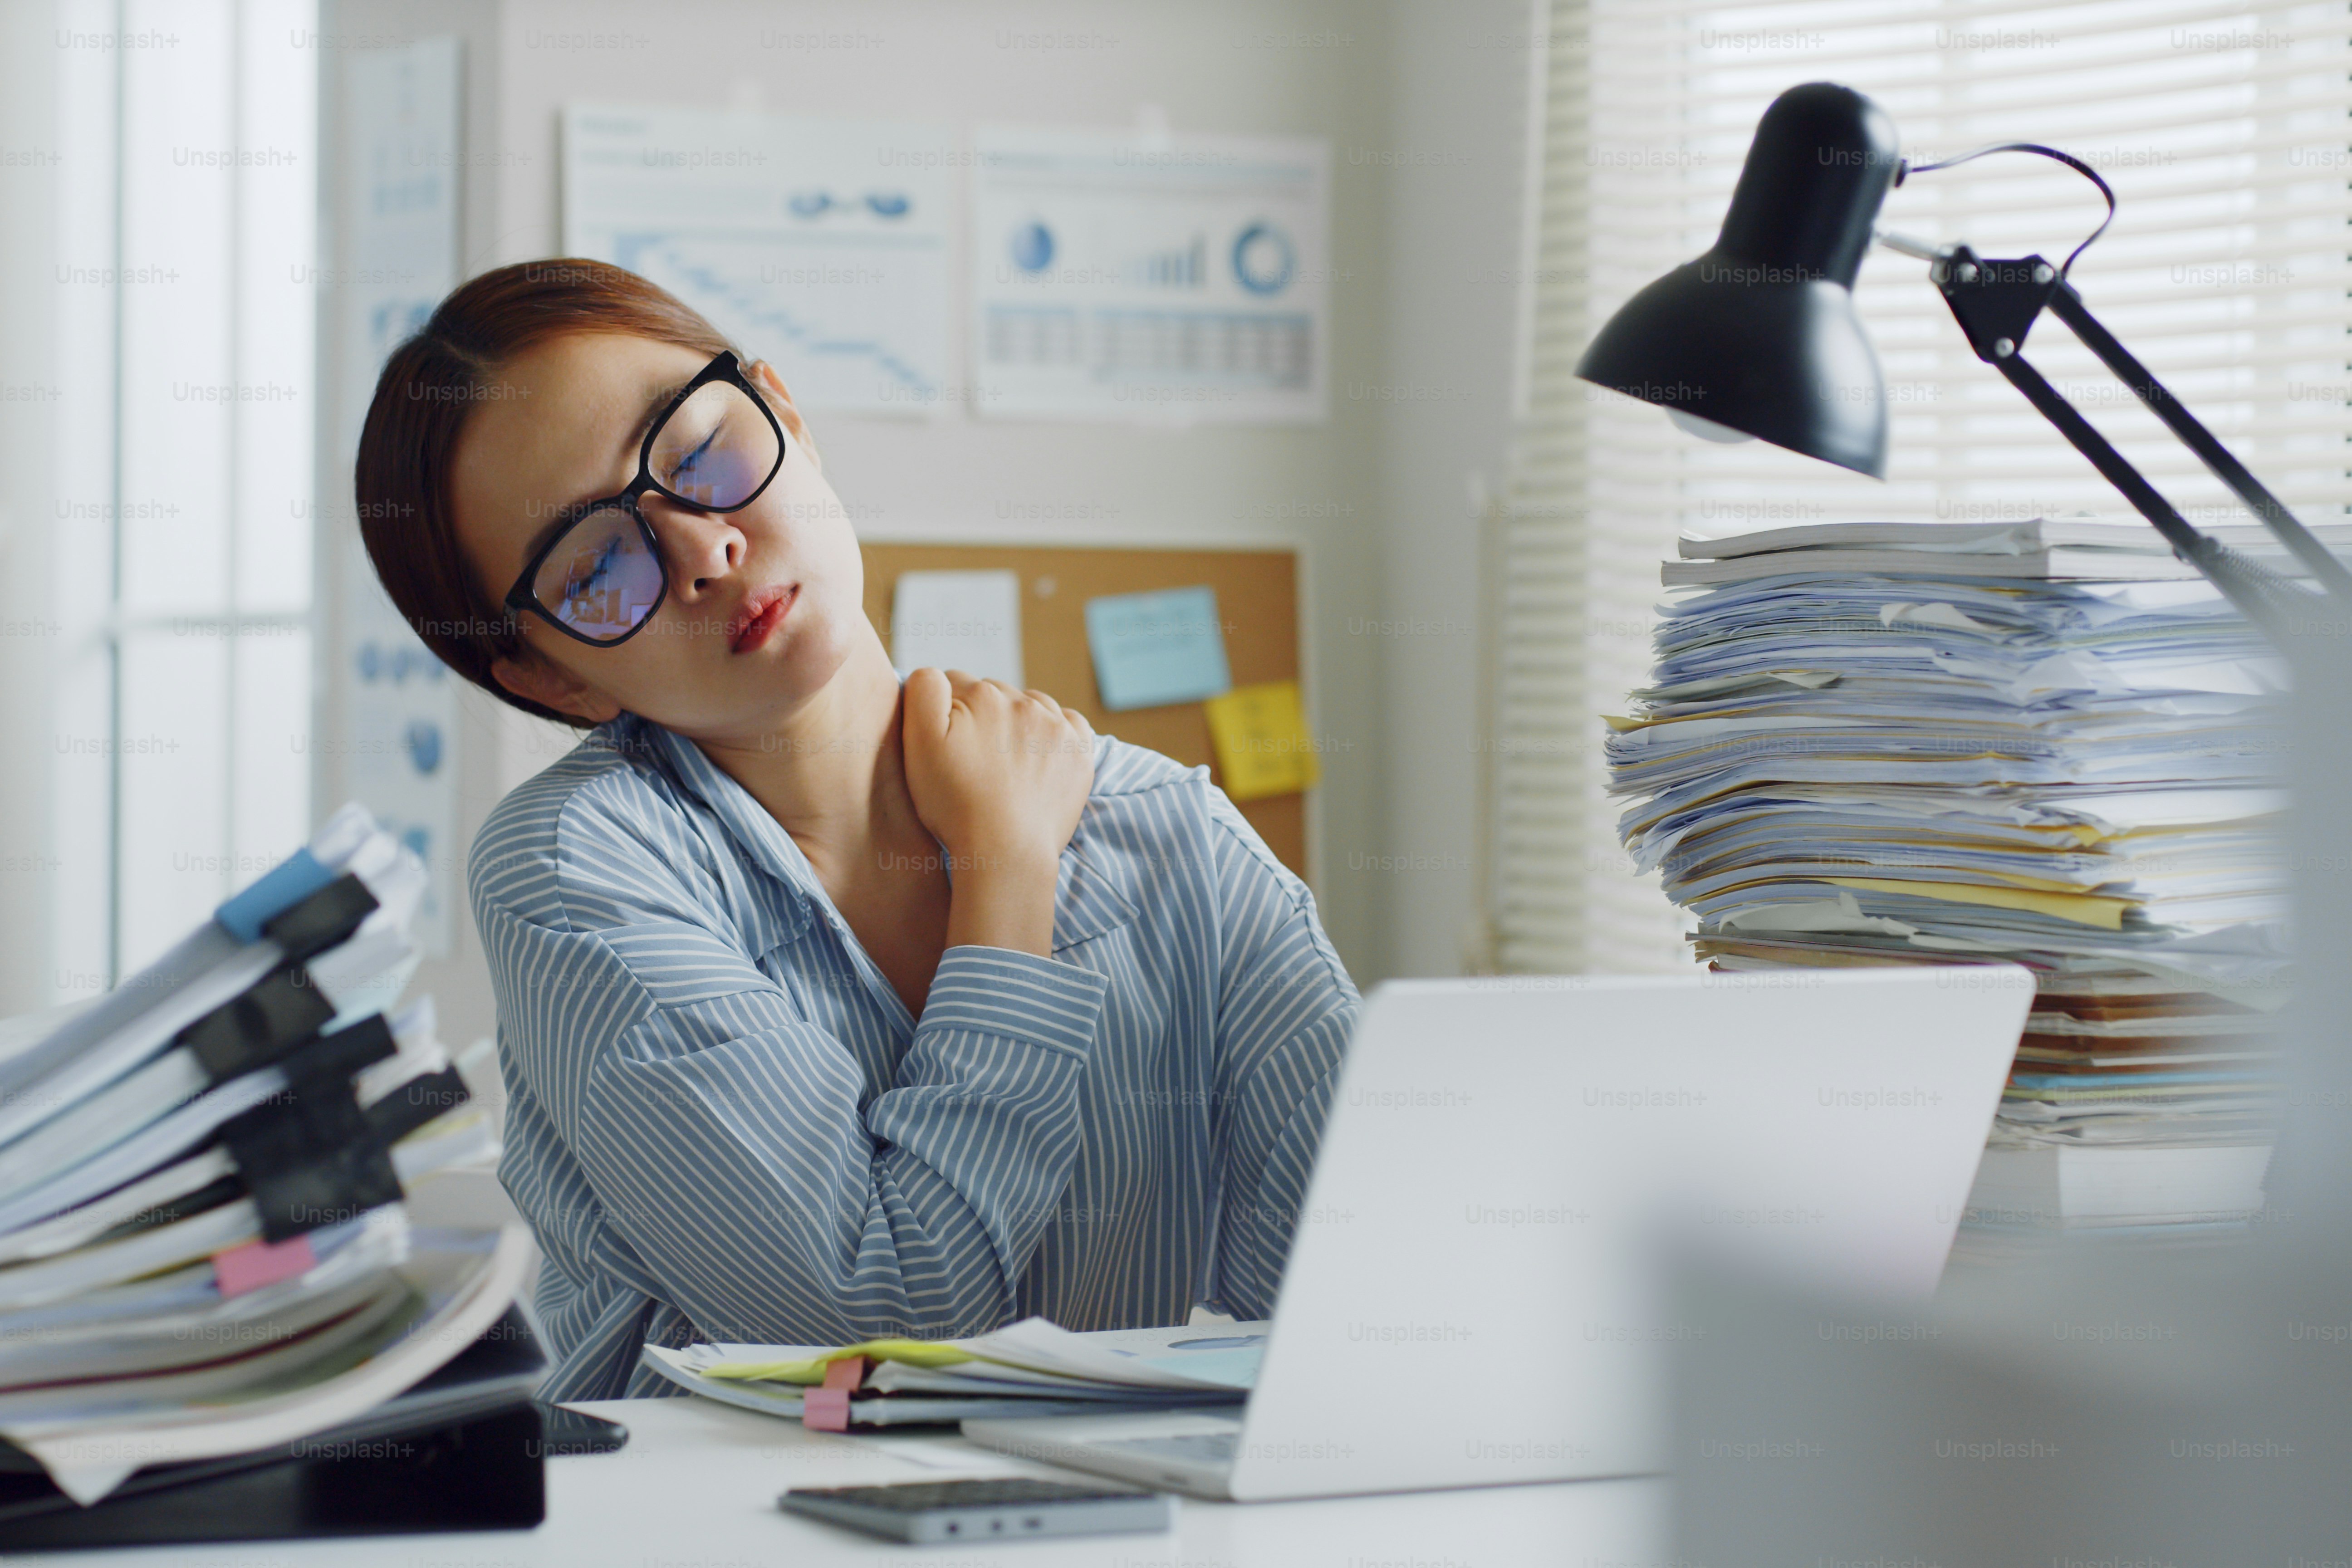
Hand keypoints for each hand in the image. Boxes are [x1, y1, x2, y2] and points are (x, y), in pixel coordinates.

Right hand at [901, 669, 1094, 954]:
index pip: (954, 684)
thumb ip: (923, 692)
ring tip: (1003, 761)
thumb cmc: (954, 804)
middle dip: (980, 715)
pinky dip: (1054, 732)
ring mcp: (1056, 726)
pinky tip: (1038, 754)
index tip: (944, 743)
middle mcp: (1023, 702)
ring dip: (1016, 722)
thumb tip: (935, 672)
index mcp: (981, 695)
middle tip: (971, 758)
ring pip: (1030, 706)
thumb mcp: (919, 744)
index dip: (943, 711)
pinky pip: (1068, 722)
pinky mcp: (1079, 752)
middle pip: (993, 694)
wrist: (1007, 851)